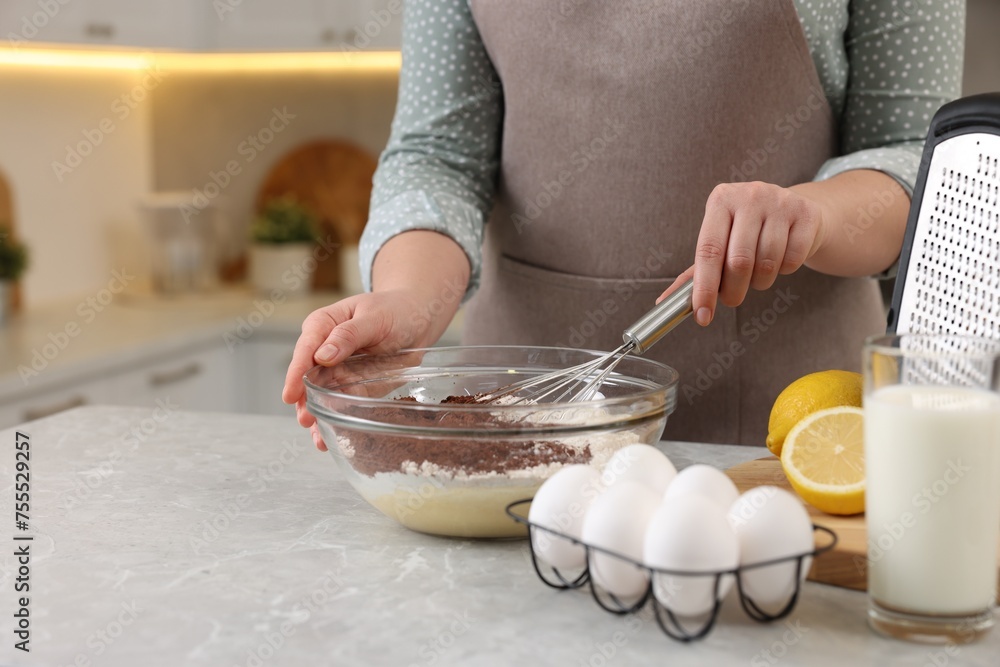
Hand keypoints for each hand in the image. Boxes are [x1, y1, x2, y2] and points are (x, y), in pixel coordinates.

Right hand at [281, 289, 444, 449]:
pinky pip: (341, 403)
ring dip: (318, 415)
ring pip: (321, 394)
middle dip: (305, 400)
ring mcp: (337, 369)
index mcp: (324, 324)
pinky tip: (330, 437)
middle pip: (308, 377)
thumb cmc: (394, 310)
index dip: (297, 373)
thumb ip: (348, 334)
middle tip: (306, 420)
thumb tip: (322, 356)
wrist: (416, 319)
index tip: (291, 394)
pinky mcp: (352, 384)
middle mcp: (324, 348)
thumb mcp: (374, 317)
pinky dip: (335, 418)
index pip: (305, 349)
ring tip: (318, 437)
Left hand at [658, 182, 827, 323]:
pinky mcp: (806, 213)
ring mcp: (780, 201)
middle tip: (732, 299)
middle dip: (733, 291)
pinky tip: (781, 259)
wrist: (795, 212)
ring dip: (760, 282)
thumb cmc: (748, 232)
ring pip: (767, 263)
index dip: (704, 288)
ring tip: (758, 274)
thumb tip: (665, 301)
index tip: (703, 314)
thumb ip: (695, 272)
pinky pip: (792, 260)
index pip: (708, 251)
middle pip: (739, 261)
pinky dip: (784, 271)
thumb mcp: (720, 242)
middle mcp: (749, 195)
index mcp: (720, 200)